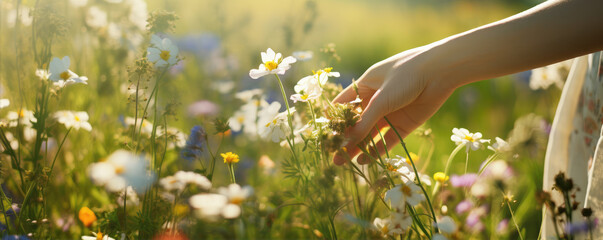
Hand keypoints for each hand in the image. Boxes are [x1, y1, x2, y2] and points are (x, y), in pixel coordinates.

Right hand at [332, 46, 456, 164]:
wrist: (440, 72)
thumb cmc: (406, 76)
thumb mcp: (381, 99)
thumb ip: (365, 123)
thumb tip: (347, 143)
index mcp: (365, 86)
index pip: (343, 105)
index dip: (333, 121)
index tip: (325, 137)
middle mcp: (375, 100)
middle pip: (355, 123)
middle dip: (344, 139)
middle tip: (333, 157)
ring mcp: (390, 113)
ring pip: (369, 134)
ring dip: (358, 147)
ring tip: (344, 163)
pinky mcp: (404, 124)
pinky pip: (386, 140)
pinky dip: (376, 150)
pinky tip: (365, 161)